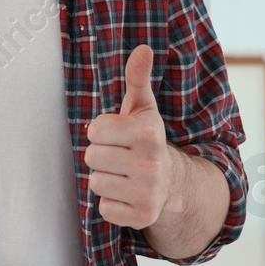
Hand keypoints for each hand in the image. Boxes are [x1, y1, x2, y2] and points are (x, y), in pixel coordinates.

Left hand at [85, 44, 176, 229]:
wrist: (172, 182)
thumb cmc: (146, 139)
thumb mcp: (142, 107)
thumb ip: (138, 77)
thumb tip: (143, 48)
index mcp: (149, 134)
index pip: (95, 130)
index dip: (102, 132)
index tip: (119, 135)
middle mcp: (151, 165)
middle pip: (92, 157)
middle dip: (102, 155)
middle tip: (120, 156)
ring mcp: (148, 193)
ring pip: (95, 183)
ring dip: (106, 179)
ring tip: (124, 175)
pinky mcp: (141, 217)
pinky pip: (103, 208)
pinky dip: (111, 203)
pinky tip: (127, 194)